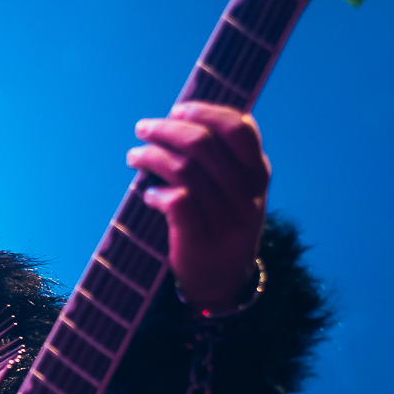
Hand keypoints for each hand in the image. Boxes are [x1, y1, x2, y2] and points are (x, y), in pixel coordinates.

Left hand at [127, 102, 270, 310]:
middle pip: (203, 144)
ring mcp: (227, 218)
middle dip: (166, 129)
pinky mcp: (202, 240)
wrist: (224, 283)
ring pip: (183, 169)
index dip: (205, 112)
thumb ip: (221, 158)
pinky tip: (149, 195)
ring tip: (134, 157)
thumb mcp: (236, 189)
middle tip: (143, 128)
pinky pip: (176, 201)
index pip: (239, 128)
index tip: (177, 110)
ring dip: (151, 156)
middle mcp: (248, 194)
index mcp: (258, 173)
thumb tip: (178, 117)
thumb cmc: (222, 223)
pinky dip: (155, 193)